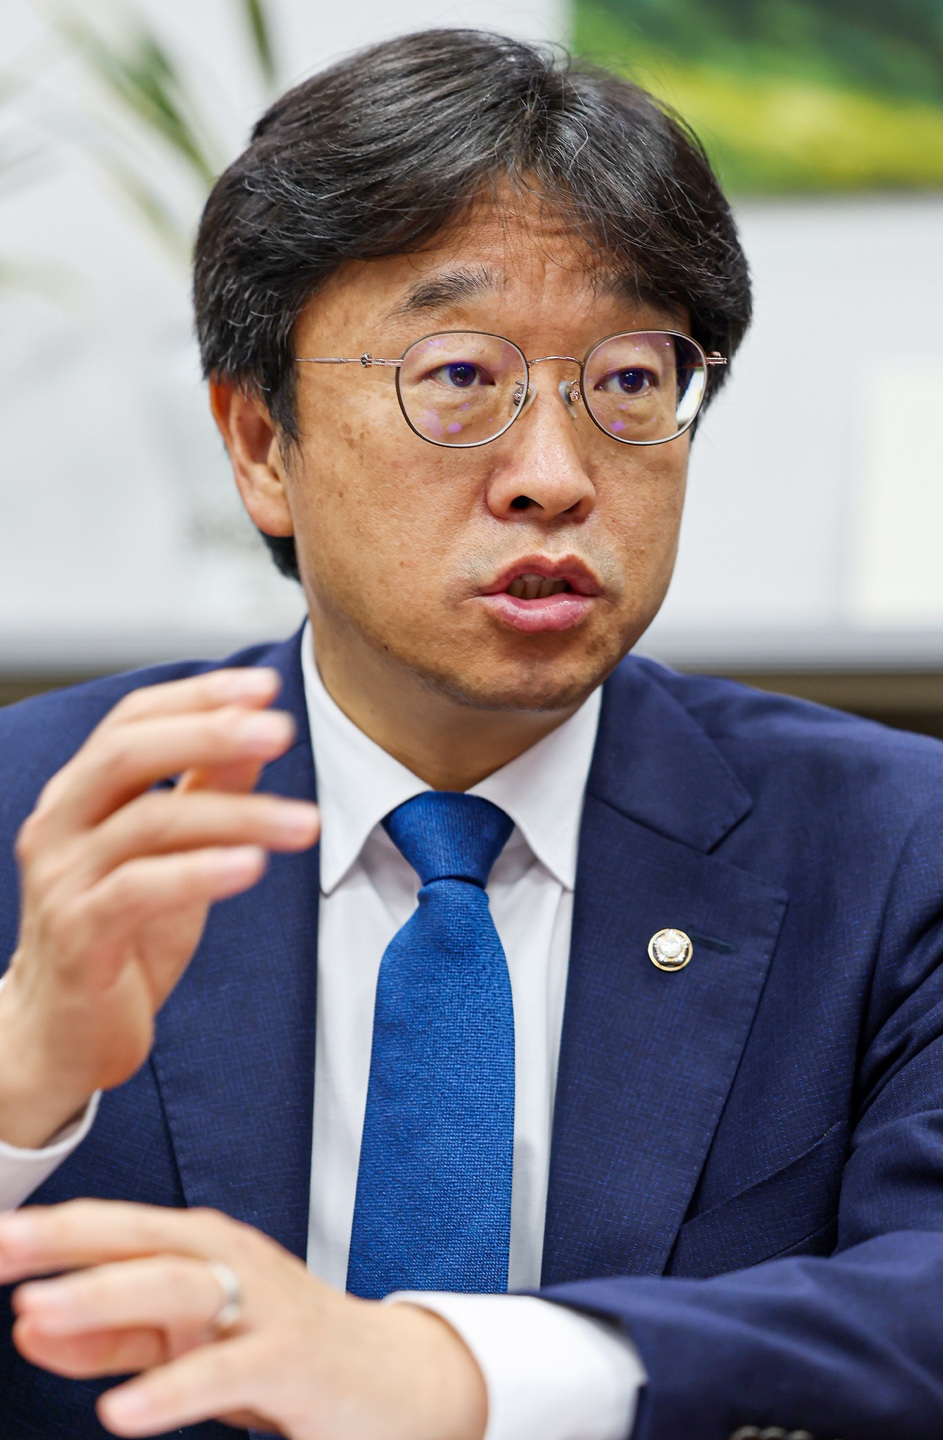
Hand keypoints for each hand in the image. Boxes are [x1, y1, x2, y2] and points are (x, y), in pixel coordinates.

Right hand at [0, 668, 319, 1147]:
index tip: (265, 686)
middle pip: (127, 752)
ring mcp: (64, 879)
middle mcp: (60, 825)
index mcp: (80, 795)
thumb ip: (205, 791)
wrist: (59, 1035)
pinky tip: (252, 866)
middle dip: (209, 732)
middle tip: (279, 729)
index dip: (198, 696)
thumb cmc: (117, 938)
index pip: (132, 719)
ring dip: (237, 814)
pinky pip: (140, 890)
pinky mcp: (80, 935)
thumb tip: (255, 732)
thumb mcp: (172, 855)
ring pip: (148, 821)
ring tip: (305, 822)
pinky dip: (201, 872)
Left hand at [0, 1200, 487, 1439]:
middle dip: (66, 1239)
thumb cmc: (282, 1354)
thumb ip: (111, 1337)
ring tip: (34, 1311)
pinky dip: (171, 1389)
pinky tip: (120, 1412)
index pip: (115, 1229)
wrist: (393, 1379)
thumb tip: (25, 1325)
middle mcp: (231, 1261)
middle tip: (1, 1248)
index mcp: (202, 1248)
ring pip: (176, 1287)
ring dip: (103, 1296)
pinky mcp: (292, 1358)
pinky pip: (225, 1370)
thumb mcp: (187, 1343)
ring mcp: (263, 1305)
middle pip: (140, 1238)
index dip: (50, 1231)